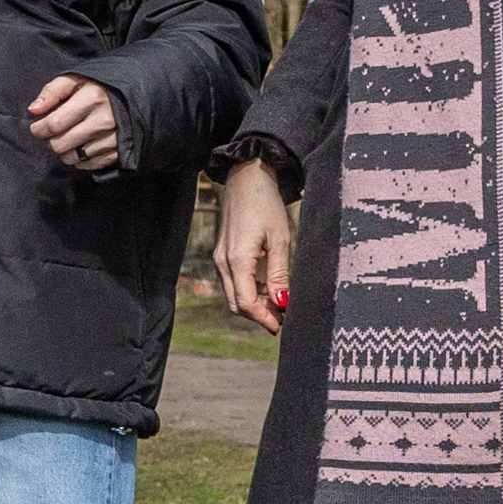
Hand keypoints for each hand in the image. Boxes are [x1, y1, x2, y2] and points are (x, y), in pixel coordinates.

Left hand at [29, 74, 121, 171]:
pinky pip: (87, 165)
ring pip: (72, 157)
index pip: (54, 124)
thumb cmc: (102, 86)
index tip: (37, 127)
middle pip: (60, 144)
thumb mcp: (77, 78)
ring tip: (70, 137)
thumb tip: (34, 109)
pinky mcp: (119, 152)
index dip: (39, 129)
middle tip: (55, 132)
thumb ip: (53, 91)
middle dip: (51, 140)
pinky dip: (80, 158)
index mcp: (92, 98)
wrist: (138, 95)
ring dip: (65, 150)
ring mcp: (113, 138)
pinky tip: (82, 145)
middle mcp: (103, 121)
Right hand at [215, 158, 293, 335]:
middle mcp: (223, 262)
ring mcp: (220, 258)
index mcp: (237, 260)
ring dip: (254, 304)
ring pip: (234, 294)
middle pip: (236, 304)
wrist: (246, 177)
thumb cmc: (265, 204)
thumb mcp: (279, 239)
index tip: (282, 326)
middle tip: (283, 319)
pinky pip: (233, 281)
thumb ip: (280, 274)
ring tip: (279, 304)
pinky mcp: (222, 253)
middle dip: (258, 315)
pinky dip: (249, 290)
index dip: (264, 318)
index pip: (246, 303)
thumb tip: (282, 303)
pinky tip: (268, 287)